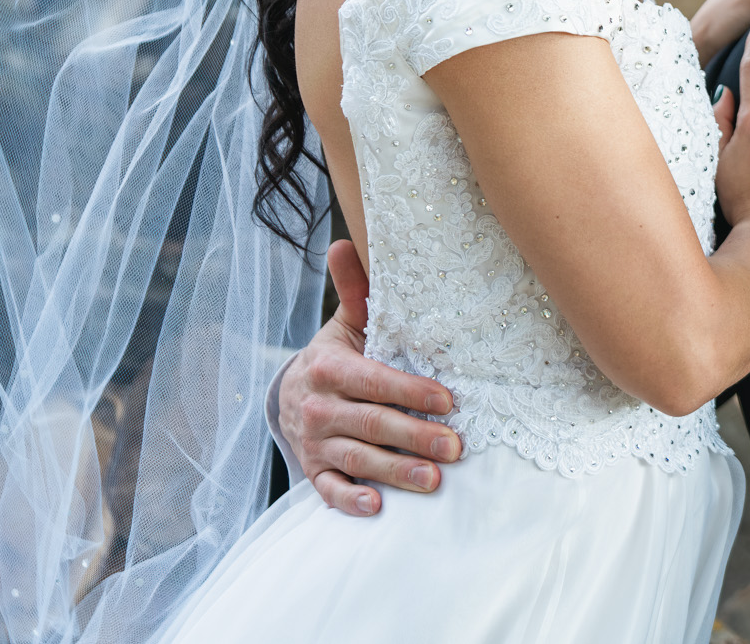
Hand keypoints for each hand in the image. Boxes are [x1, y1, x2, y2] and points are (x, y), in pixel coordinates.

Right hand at [279, 240, 465, 515]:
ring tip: (434, 481)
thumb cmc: (339, 356)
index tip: (448, 400)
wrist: (293, 395)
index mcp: (328, 368)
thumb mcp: (345, 325)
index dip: (411, 391)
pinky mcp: (313, 472)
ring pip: (358, 460)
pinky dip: (351, 501)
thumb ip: (354, 289)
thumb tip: (344, 241)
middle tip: (456, 446)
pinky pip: (329, 491)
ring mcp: (314, 443)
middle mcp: (318, 407)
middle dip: (415, 436)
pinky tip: (377, 507)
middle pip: (372, 424)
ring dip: (396, 473)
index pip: (374, 382)